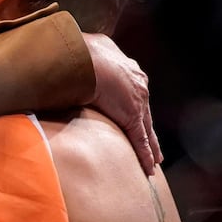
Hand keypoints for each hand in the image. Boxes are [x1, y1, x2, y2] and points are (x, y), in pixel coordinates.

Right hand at [84, 33, 161, 174]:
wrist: (86, 58)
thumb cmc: (79, 54)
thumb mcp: (85, 56)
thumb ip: (82, 65)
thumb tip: (67, 66)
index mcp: (127, 69)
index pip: (134, 94)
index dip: (136, 108)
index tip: (137, 116)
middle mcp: (138, 84)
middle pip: (146, 113)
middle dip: (149, 129)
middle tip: (154, 145)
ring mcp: (138, 101)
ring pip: (147, 128)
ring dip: (151, 146)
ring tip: (154, 161)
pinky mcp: (132, 116)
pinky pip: (141, 139)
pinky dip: (145, 154)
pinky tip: (149, 167)